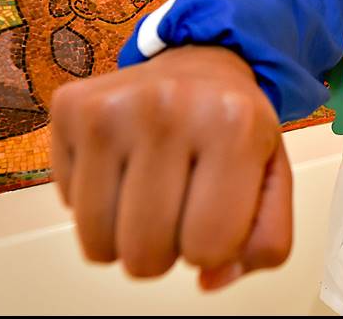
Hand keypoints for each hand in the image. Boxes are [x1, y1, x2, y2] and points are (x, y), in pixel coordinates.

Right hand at [50, 45, 292, 289]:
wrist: (199, 65)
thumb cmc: (234, 126)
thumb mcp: (273, 177)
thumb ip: (265, 241)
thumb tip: (210, 278)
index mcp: (234, 124)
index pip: (207, 248)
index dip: (211, 249)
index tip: (214, 217)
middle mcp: (170, 107)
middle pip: (145, 254)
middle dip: (163, 253)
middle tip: (178, 210)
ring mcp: (113, 106)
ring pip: (98, 242)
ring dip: (123, 238)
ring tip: (149, 196)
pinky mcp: (70, 108)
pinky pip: (69, 207)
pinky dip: (95, 204)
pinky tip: (123, 167)